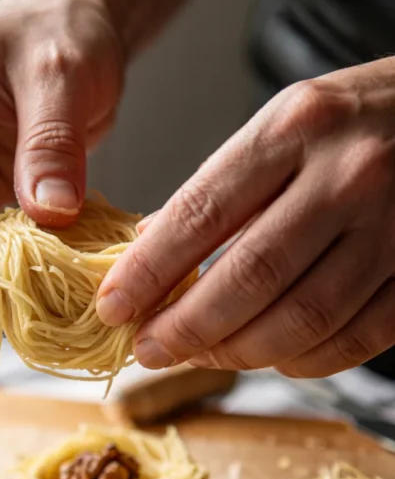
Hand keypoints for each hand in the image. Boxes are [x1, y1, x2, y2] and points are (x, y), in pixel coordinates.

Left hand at [97, 60, 394, 376]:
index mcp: (296, 129)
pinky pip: (355, 339)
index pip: (202, 213)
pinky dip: (303, 361)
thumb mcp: (284, 122)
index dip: (148, 271)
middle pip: (251, 278)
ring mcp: (392, 227)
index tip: (112, 306)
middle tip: (148, 349)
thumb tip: (148, 250)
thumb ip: (221, 187)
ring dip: (239, 353)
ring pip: (302, 320)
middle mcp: (347, 176)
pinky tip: (272, 358)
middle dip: (186, 327)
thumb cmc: (358, 117)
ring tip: (200, 356)